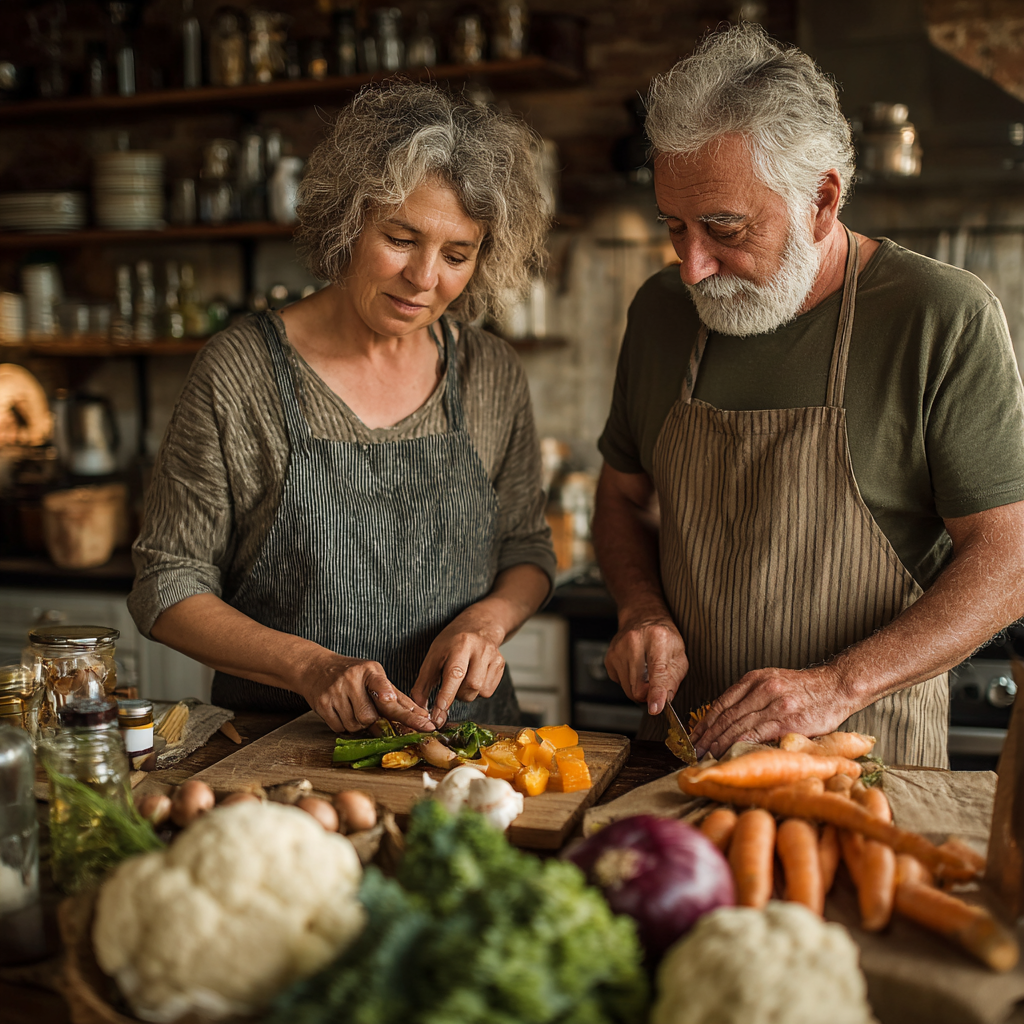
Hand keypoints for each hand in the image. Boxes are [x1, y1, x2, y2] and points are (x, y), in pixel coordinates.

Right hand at [299, 651, 434, 733]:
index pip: (380, 684)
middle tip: (376, 719)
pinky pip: (339, 728)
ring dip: (359, 726)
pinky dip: (344, 727)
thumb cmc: (353, 675)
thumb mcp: (376, 677)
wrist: (316, 668)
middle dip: (376, 724)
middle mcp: (351, 678)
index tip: (389, 700)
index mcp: (369, 670)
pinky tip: (343, 713)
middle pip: (369, 716)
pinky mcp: (321, 704)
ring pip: (355, 725)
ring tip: (354, 710)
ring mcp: (335, 691)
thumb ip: (398, 697)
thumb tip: (423, 715)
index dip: (385, 694)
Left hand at [410, 613, 505, 726]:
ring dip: (467, 694)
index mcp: (461, 644)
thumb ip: (424, 682)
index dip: (446, 696)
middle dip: (457, 695)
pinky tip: (473, 678)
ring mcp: (494, 657)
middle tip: (450, 687)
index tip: (437, 714)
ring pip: (481, 692)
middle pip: (471, 686)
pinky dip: (477, 692)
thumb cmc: (452, 642)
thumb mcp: (434, 655)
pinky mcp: (501, 665)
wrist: (478, 625)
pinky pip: (488, 691)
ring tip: (462, 680)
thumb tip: (419, 706)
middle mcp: (480, 649)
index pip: (454, 674)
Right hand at [604, 614, 687, 715]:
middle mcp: (634, 641)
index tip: (655, 708)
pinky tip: (635, 668)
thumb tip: (665, 701)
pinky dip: (629, 681)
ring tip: (646, 673)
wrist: (642, 617)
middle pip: (638, 686)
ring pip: (628, 689)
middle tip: (656, 686)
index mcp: (657, 637)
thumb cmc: (663, 637)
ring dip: (639, 688)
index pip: (657, 671)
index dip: (656, 693)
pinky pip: (620, 683)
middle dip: (648, 695)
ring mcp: (618, 649)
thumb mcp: (679, 655)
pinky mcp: (609, 657)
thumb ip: (674, 679)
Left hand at [689, 664, 855, 757]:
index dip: (704, 722)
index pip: (721, 703)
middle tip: (694, 751)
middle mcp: (762, 689)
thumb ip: (750, 698)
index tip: (693, 737)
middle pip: (726, 715)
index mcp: (754, 679)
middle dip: (707, 736)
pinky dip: (740, 745)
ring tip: (707, 756)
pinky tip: (730, 754)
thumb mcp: (772, 682)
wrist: (836, 687)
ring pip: (738, 726)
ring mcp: (775, 705)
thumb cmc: (804, 689)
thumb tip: (726, 721)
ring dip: (719, 743)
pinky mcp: (788, 721)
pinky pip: (757, 735)